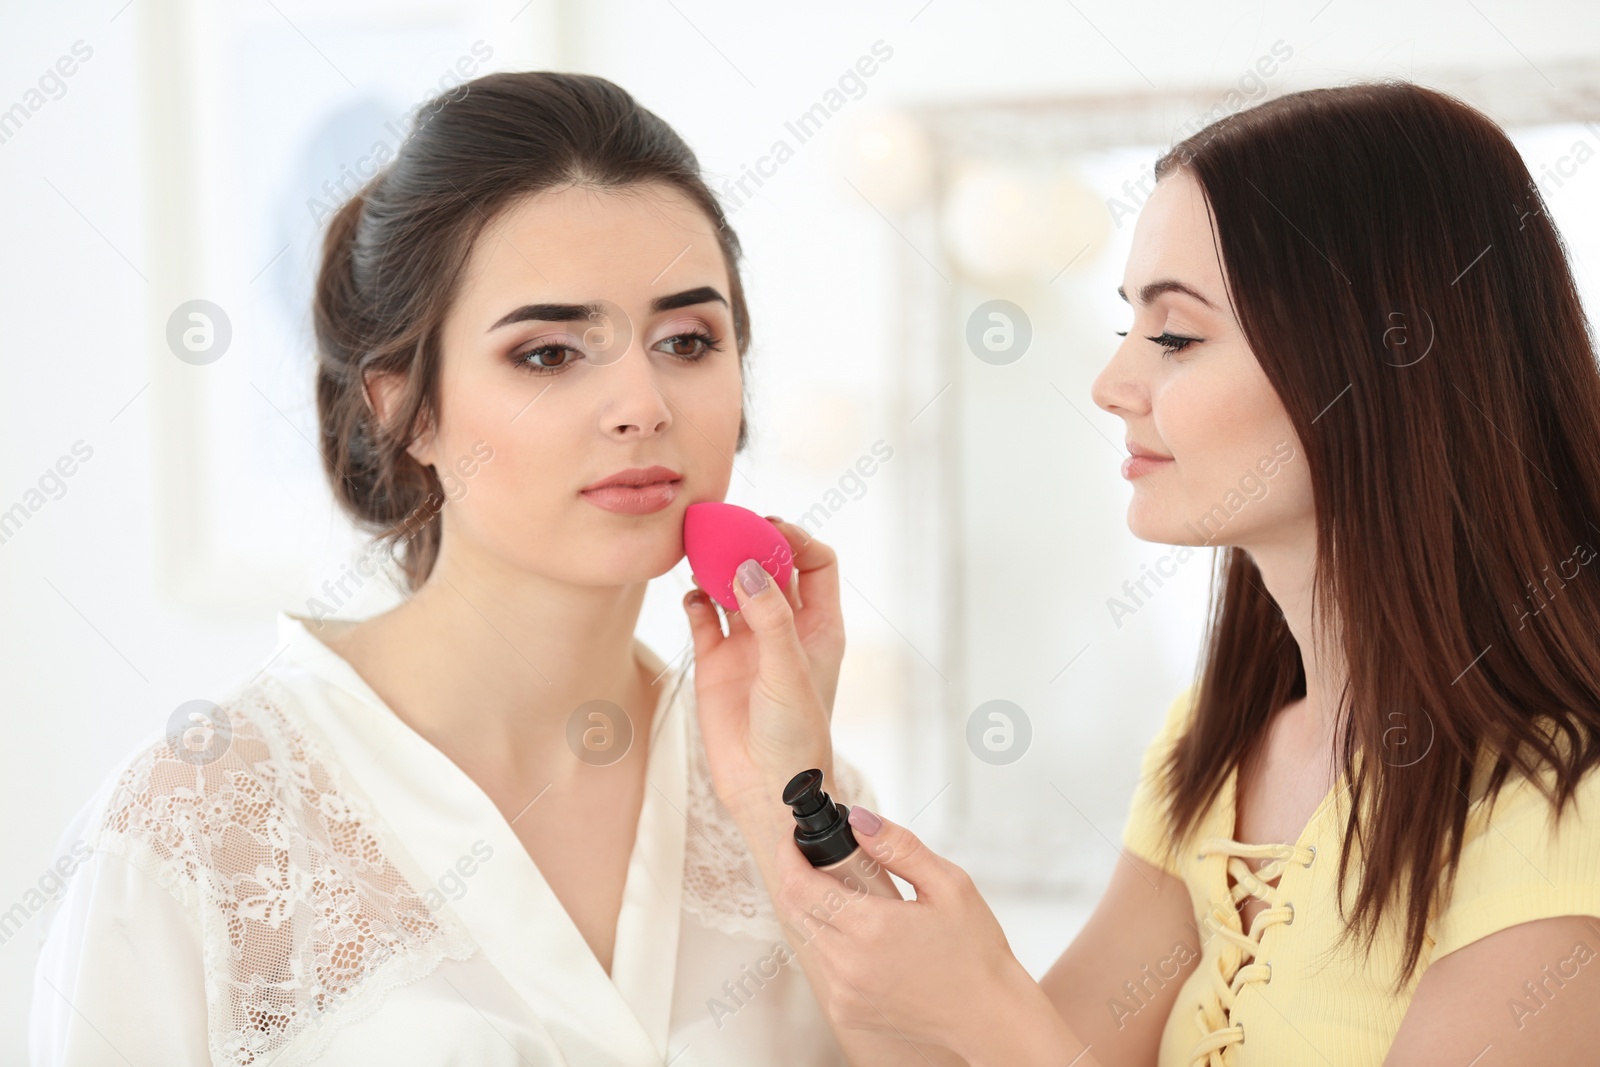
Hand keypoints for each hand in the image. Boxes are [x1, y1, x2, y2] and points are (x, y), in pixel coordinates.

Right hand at [683, 518, 843, 819]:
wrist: (765, 789)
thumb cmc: (796, 736)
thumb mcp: (789, 672)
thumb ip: (770, 617)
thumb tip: (748, 565)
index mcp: (819, 625)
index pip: (816, 562)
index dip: (796, 539)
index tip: (767, 529)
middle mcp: (785, 627)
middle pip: (771, 565)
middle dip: (752, 543)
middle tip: (726, 528)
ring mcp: (749, 642)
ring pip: (734, 585)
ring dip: (719, 566)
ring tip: (702, 552)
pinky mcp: (715, 660)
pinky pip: (703, 615)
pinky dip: (696, 598)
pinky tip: (692, 596)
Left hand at [772, 809, 1080, 1064]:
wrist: (988, 1016)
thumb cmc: (976, 951)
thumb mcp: (949, 885)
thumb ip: (900, 847)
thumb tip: (858, 820)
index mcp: (872, 927)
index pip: (800, 886)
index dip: (788, 855)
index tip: (793, 839)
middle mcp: (849, 964)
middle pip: (794, 910)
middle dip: (799, 878)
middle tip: (825, 861)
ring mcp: (844, 992)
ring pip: (807, 937)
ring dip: (819, 912)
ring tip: (860, 901)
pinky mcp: (847, 1011)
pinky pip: (823, 966)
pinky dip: (833, 944)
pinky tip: (868, 939)